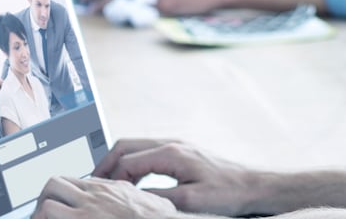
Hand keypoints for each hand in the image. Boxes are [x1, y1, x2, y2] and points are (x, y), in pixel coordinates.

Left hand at [32, 175, 174, 218]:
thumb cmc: (159, 218)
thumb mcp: (151, 201)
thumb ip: (137, 195)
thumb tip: (141, 196)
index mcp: (109, 188)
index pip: (72, 180)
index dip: (61, 194)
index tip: (59, 207)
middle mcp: (94, 196)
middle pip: (54, 185)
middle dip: (45, 200)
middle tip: (44, 217)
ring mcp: (86, 212)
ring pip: (47, 203)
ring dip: (41, 216)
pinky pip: (49, 217)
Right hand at [94, 139, 263, 216]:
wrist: (254, 185)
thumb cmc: (227, 193)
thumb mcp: (188, 201)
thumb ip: (156, 197)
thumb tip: (129, 198)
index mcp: (170, 153)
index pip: (126, 162)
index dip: (108, 179)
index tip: (96, 194)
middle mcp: (172, 144)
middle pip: (125, 146)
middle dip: (105, 164)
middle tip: (91, 184)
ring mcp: (178, 146)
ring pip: (136, 147)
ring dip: (118, 163)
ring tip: (107, 184)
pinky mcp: (184, 152)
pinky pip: (149, 152)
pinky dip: (133, 164)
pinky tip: (132, 182)